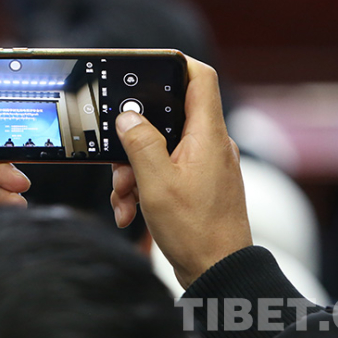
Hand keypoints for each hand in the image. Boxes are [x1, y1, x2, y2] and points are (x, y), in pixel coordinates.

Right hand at [111, 56, 251, 288]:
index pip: (201, 79)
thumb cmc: (195, 230)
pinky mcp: (197, 184)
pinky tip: (130, 210)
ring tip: (124, 197)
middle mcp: (209, 145)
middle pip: (167, 118)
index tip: (148, 67)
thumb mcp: (156, 182)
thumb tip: (127, 117)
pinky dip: (144, 185)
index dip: (176, 64)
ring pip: (160, 147)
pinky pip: (165, 170)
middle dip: (135, 139)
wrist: (217, 273)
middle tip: (120, 163)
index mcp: (207, 135)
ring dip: (134, 169)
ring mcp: (204, 165)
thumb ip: (140, 143)